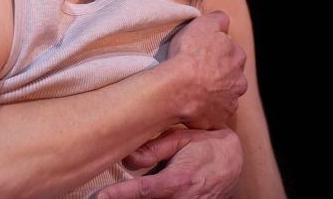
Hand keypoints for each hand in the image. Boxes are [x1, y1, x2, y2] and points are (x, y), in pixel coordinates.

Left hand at [96, 127, 242, 198]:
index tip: (100, 196)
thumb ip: (155, 148)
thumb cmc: (204, 145)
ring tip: (109, 197)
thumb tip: (128, 158)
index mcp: (178, 180)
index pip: (143, 191)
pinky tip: (130, 197)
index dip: (120, 195)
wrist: (233, 161)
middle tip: (99, 198)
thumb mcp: (181, 139)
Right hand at [165, 11, 247, 128]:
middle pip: (231, 78)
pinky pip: (211, 117)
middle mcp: (238, 82)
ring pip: (223, 98)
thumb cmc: (191, 54)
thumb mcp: (205, 24)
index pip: (232, 53)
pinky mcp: (216, 122)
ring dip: (213, 96)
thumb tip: (224, 20)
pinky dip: (204, 113)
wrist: (179, 87)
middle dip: (219, 77)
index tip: (203, 54)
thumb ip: (219, 19)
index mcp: (237, 58)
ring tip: (192, 92)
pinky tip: (191, 106)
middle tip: (198, 74)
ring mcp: (228, 104)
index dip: (217, 53)